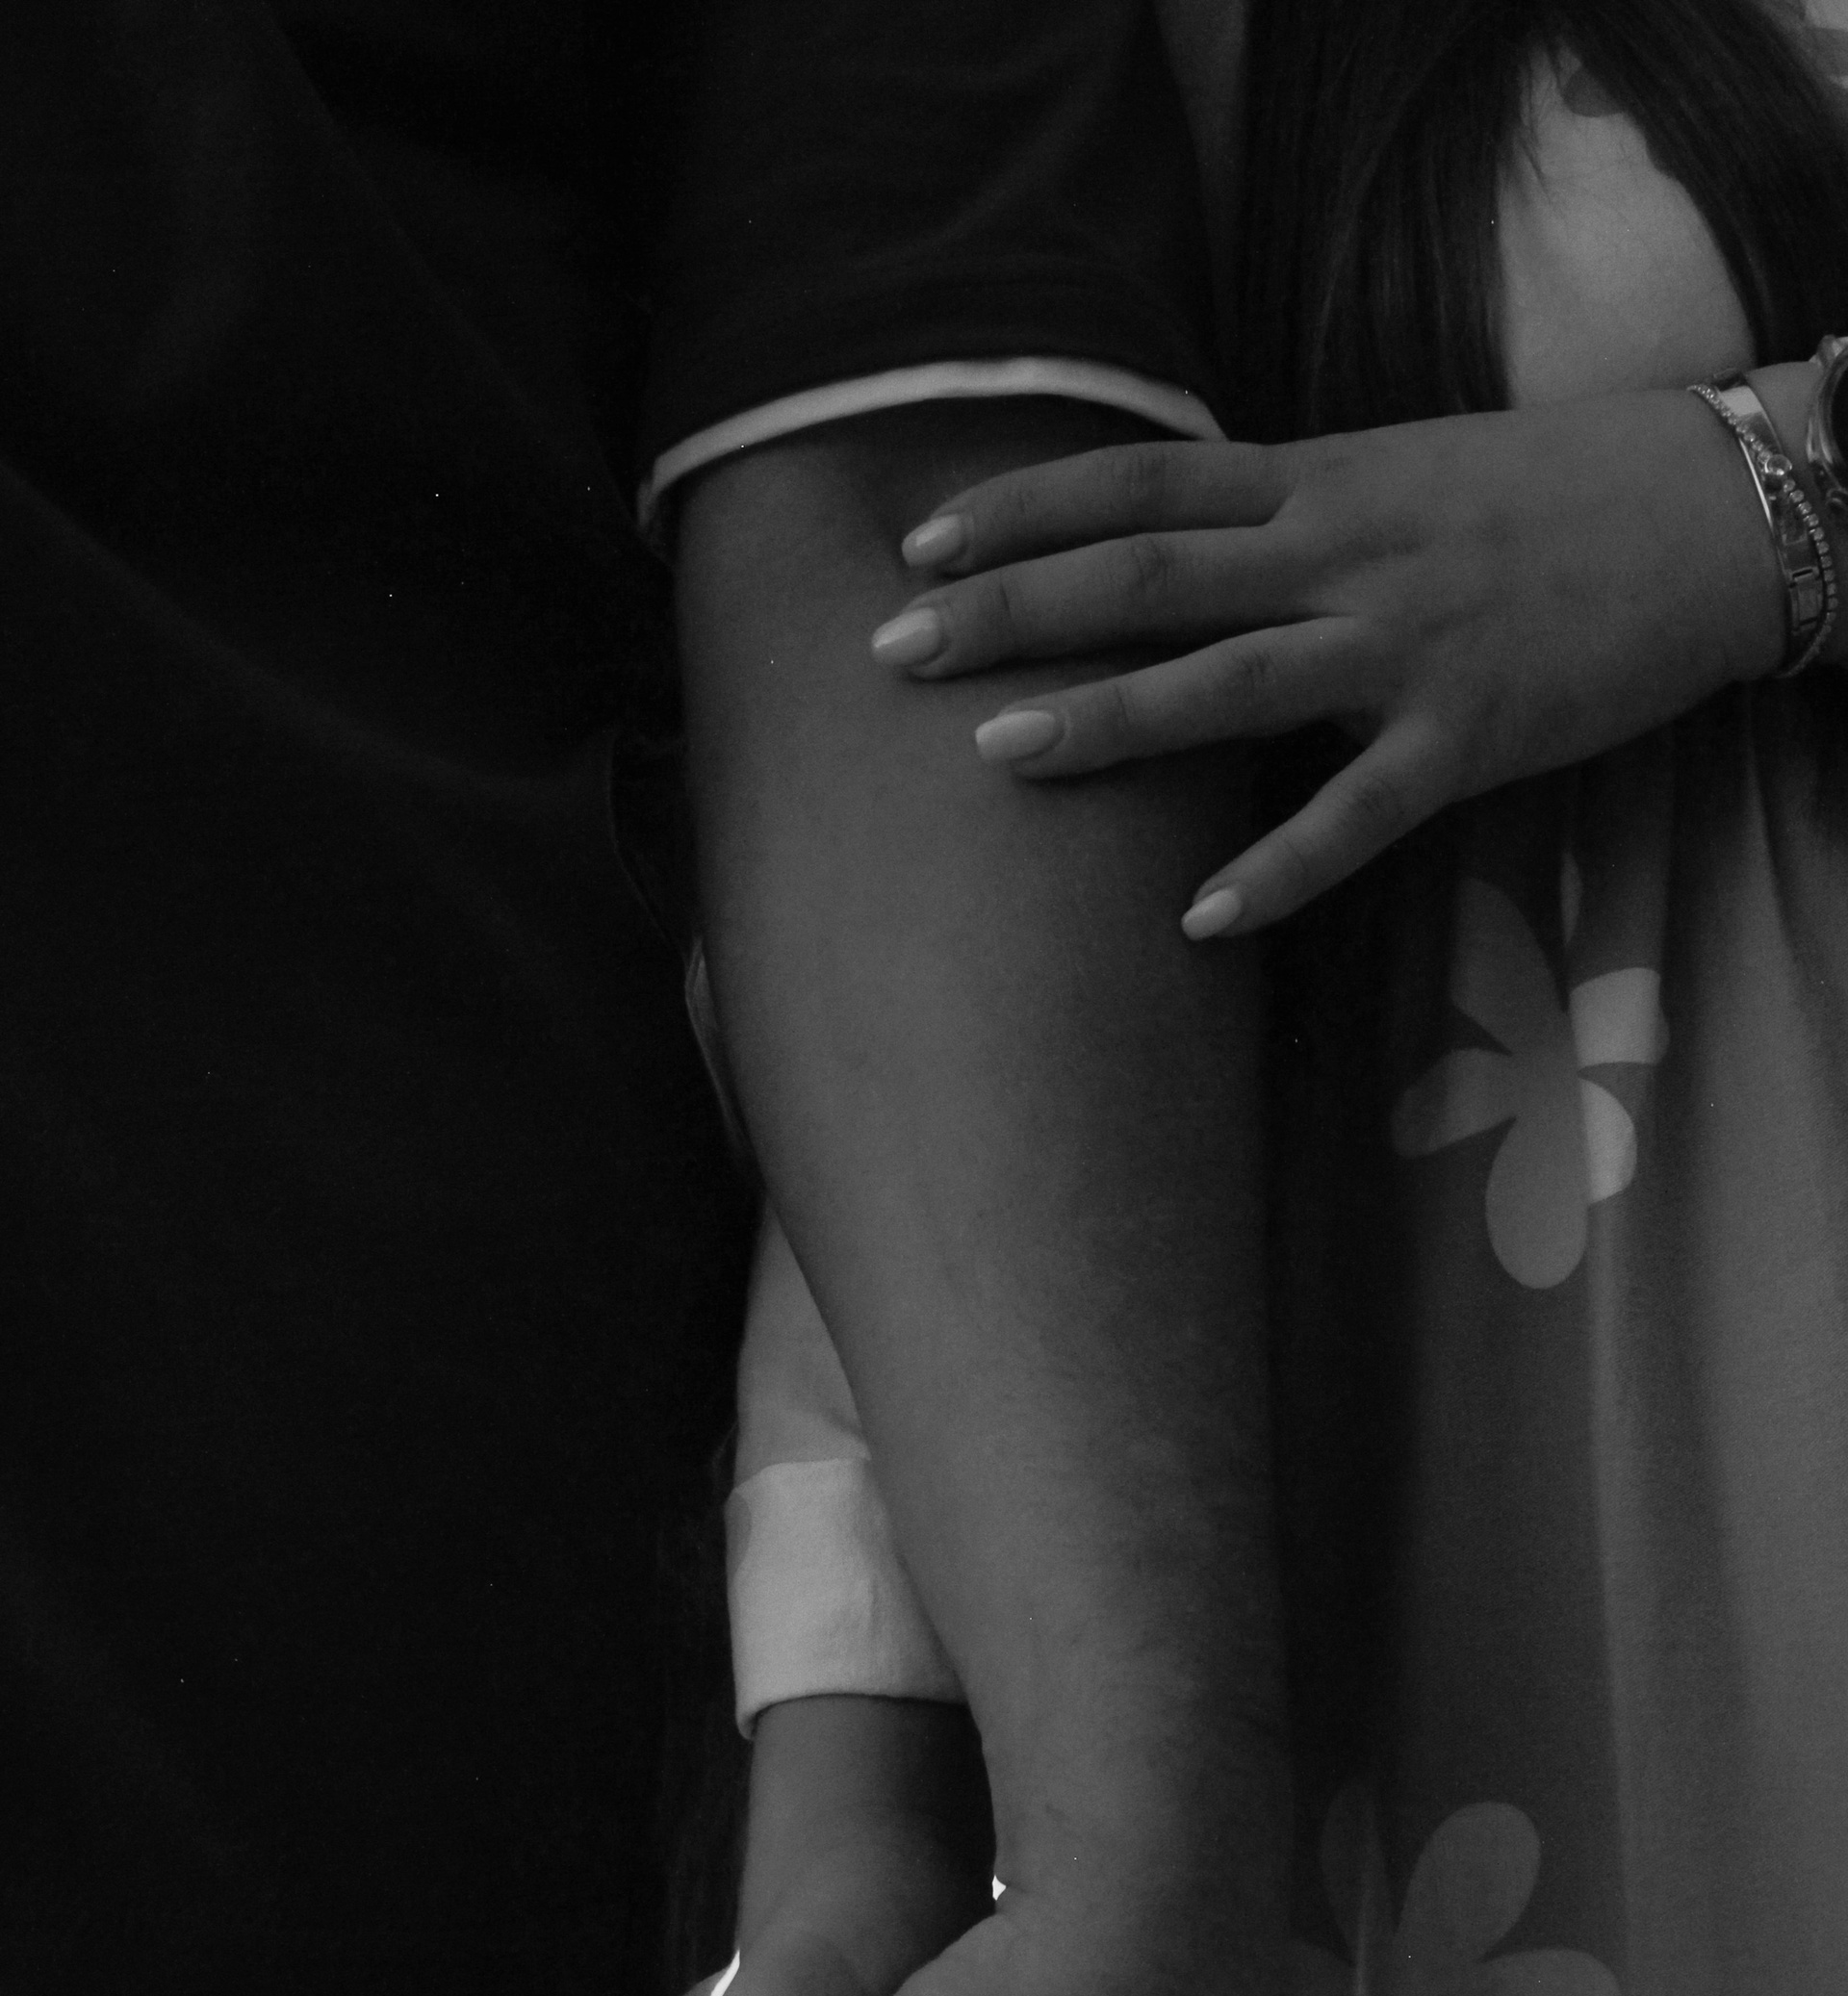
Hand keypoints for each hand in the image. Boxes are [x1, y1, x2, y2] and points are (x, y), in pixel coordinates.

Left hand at [868, 388, 1794, 930]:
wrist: (1705, 511)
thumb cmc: (1531, 499)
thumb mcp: (1386, 471)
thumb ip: (1272, 510)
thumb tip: (1148, 547)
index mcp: (1313, 480)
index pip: (1137, 484)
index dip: (1021, 509)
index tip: (916, 540)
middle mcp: (1338, 552)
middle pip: (1146, 577)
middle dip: (1013, 612)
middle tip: (894, 650)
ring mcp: (1401, 645)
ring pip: (1228, 681)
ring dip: (1107, 719)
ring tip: (993, 755)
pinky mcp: (1467, 737)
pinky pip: (1356, 816)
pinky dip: (1278, 869)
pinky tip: (1200, 919)